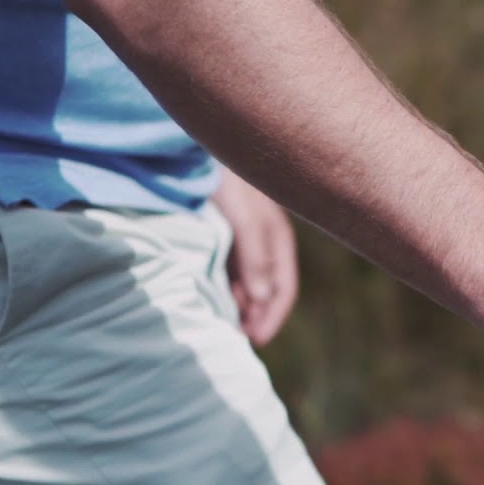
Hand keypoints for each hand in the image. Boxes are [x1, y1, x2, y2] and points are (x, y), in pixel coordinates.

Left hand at [214, 169, 299, 344]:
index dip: (271, 317)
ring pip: (248, 281)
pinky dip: (225, 288)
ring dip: (240, 304)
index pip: (283, 290)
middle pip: (266, 290)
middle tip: (234, 340)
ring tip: (222, 325)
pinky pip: (230, 269)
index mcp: (278, 241)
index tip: (254, 341)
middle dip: (255, 316)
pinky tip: (212, 298)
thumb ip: (254, 259)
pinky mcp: (226, 233)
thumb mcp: (243, 220)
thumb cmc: (226, 180)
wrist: (200, 143)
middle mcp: (265, 243)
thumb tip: (262, 301)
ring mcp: (246, 239)